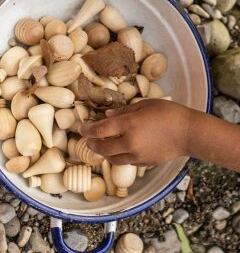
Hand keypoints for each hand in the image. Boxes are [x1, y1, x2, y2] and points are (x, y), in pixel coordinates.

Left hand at [78, 99, 194, 165]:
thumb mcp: (144, 105)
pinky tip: (122, 149)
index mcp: (128, 125)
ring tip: (103, 146)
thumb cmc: (168, 113)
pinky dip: (120, 156)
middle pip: (102, 148)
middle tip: (88, 140)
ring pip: (113, 159)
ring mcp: (137, 155)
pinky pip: (127, 161)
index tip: (80, 129)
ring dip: (104, 153)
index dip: (87, 130)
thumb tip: (106, 115)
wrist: (189, 133)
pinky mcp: (145, 163)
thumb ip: (123, 111)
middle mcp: (129, 142)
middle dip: (91, 145)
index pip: (99, 130)